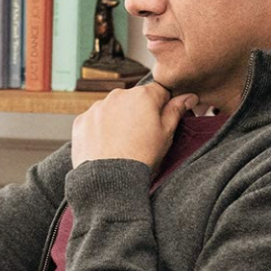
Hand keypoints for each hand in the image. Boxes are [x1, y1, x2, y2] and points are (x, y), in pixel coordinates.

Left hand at [71, 82, 198, 171]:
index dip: (162, 106)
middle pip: (133, 99)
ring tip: (121, 143)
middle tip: (140, 136)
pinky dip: (99, 129)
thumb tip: (189, 96)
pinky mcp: (81, 121)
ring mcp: (97, 107)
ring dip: (117, 119)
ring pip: (112, 109)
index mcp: (142, 95)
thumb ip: (176, 111)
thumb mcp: (166, 134)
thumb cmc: (142, 157)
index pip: (159, 91)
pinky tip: (106, 145)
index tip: (160, 121)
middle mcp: (117, 95)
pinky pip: (94, 120)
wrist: (109, 179)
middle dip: (138, 112)